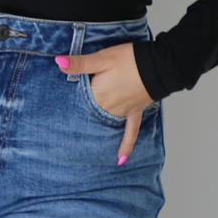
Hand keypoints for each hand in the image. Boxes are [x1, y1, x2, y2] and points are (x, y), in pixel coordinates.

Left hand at [55, 42, 153, 164]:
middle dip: (82, 119)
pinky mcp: (135, 112)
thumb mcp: (102, 58)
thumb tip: (59, 62)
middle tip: (67, 131)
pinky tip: (120, 159)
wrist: (158, 65)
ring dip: (98, 132)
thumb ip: (80, 63)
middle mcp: (109, 108)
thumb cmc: (130, 59)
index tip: (59, 110)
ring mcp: (123, 112)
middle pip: (92, 116)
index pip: (79, 103)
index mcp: (98, 96)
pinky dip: (125, 146)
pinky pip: (130, 133)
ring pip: (107, 125)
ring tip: (85, 144)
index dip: (71, 101)